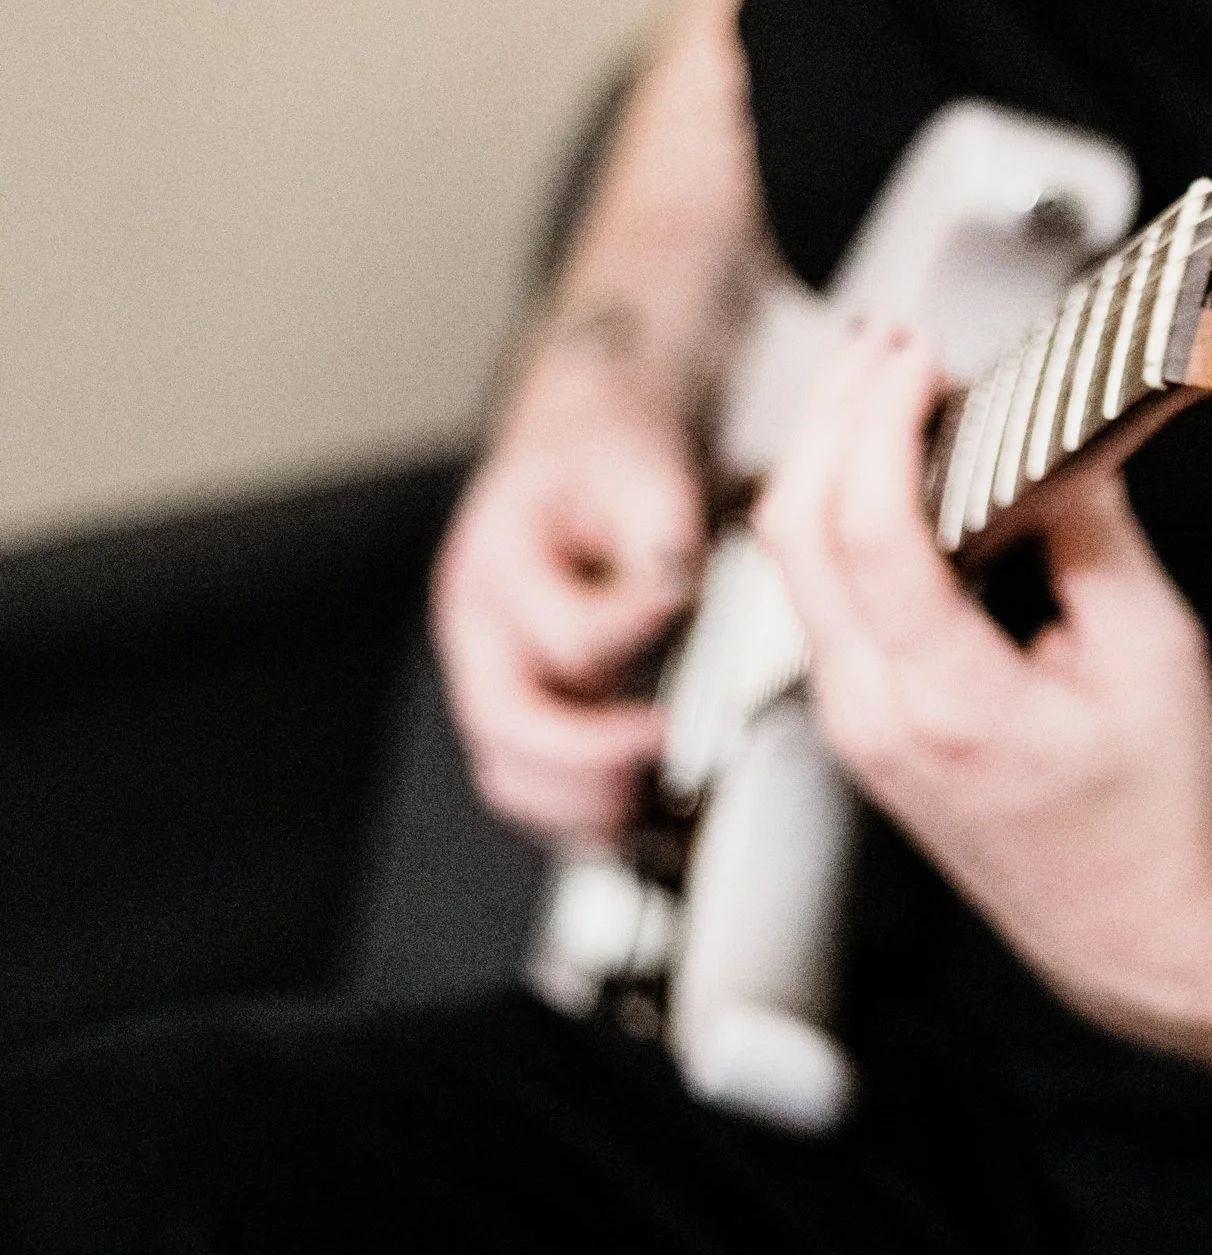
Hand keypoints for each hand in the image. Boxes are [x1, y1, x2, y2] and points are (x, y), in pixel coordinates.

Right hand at [433, 347, 702, 844]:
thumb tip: (675, 597)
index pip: (569, 634)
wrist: (581, 444)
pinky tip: (630, 811)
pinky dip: (573, 808)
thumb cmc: (607, 456)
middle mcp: (478, 626)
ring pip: (506, 772)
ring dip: (575, 803)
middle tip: (667, 750)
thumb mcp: (640, 467)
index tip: (689, 624)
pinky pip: (526, 779)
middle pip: (505, 726)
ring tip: (649, 806)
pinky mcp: (515, 701)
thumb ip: (661, 532)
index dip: (637, 636)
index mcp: (498, 561)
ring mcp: (489, 671)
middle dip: (590, 758)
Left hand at [753, 323, 1211, 1025]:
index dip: (880, 421)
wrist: (1126, 925)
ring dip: (829, 452)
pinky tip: (891, 461)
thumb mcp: (1153, 654)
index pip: (870, 534)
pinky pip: (816, 590)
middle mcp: (874, 716)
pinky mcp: (855, 715)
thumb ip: (1093, 535)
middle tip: (890, 340)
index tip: (916, 353)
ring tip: (887, 379)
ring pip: (791, 557)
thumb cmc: (1151, 811)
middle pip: (796, 530)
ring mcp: (850, 720)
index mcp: (951, 706)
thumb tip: (1048, 430)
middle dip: (835, 412)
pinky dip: (840, 506)